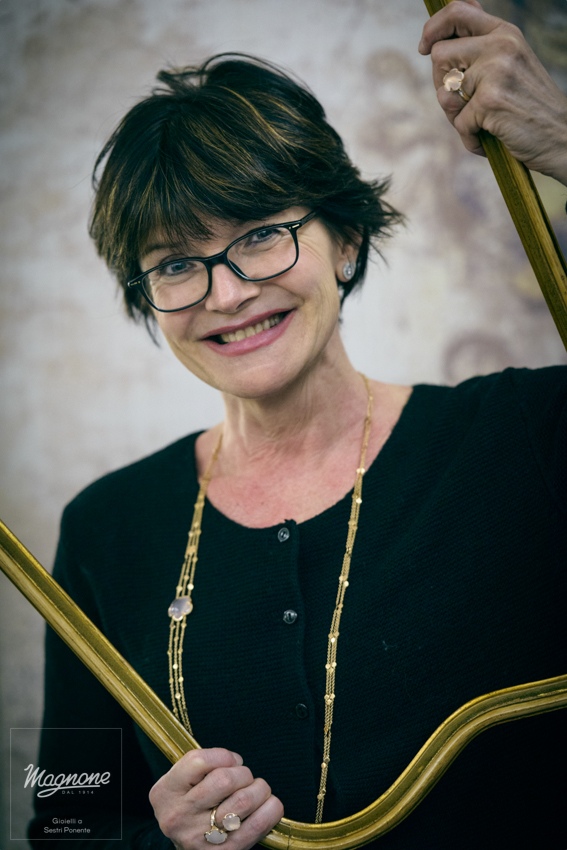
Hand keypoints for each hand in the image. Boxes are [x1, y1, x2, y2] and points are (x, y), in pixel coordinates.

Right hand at [149, 748, 283, 849]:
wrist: (186, 847)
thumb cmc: (190, 805)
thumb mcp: (182, 782)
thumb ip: (203, 767)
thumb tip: (236, 762)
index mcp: (166, 793)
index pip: (198, 761)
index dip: (224, 756)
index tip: (230, 762)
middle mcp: (179, 816)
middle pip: (224, 780)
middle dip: (244, 773)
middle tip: (244, 778)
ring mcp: (200, 838)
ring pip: (243, 800)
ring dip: (259, 789)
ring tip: (256, 791)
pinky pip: (257, 824)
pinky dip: (270, 808)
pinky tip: (267, 804)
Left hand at [419, 0, 566, 183]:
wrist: (559, 136)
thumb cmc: (529, 106)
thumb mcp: (511, 63)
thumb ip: (482, 45)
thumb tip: (449, 23)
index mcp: (504, 33)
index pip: (457, 12)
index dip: (433, 28)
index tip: (424, 46)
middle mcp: (501, 45)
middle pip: (440, 55)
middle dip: (441, 84)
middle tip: (462, 104)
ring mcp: (495, 71)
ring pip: (443, 91)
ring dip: (454, 115)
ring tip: (478, 122)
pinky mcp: (490, 101)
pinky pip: (458, 123)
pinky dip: (469, 139)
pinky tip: (488, 139)